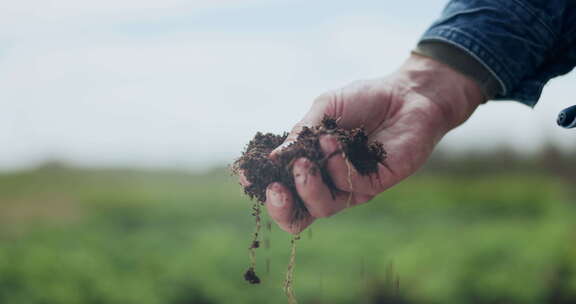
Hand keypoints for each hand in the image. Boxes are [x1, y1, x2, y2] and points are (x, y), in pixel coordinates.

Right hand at [262, 54, 484, 233]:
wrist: (405, 93)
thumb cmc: (363, 99)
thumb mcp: (324, 109)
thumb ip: (300, 134)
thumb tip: (273, 157)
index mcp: (310, 165)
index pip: (282, 189)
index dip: (261, 188)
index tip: (247, 174)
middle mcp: (327, 182)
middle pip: (298, 216)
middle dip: (281, 207)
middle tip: (276, 187)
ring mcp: (351, 186)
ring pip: (322, 208)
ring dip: (308, 185)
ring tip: (306, 161)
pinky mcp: (375, 184)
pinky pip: (349, 187)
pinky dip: (337, 166)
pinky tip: (336, 141)